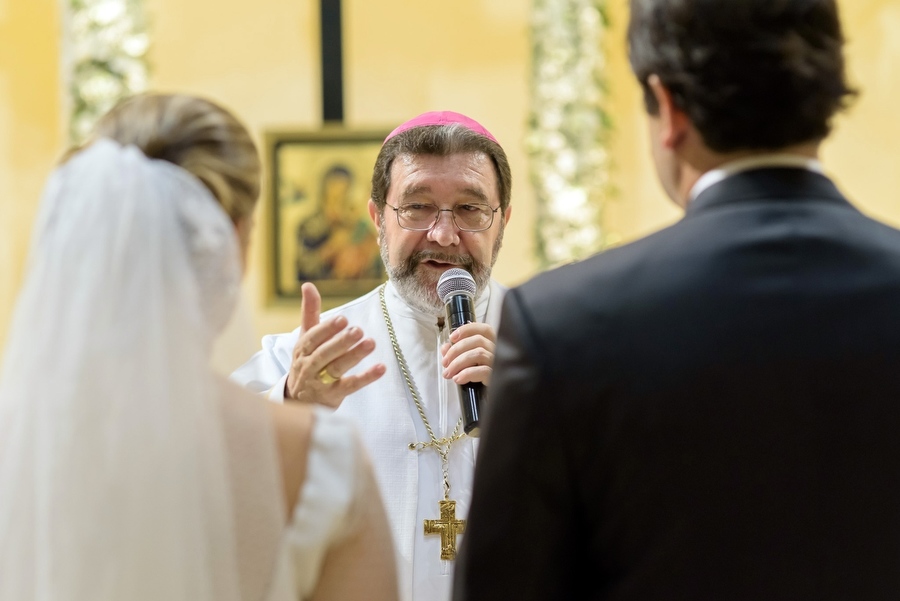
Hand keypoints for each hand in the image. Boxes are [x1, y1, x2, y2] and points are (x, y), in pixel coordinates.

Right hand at [285, 282, 385, 406]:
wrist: (297, 401)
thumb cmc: (305, 362)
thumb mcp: (305, 339)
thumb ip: (310, 312)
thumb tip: (308, 284)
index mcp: (301, 350)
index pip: (312, 338)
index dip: (326, 329)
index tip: (342, 319)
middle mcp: (308, 366)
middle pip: (324, 354)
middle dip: (340, 342)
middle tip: (357, 330)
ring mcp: (320, 383)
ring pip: (336, 369)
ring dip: (354, 356)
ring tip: (371, 343)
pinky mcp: (333, 396)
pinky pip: (350, 386)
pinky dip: (365, 378)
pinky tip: (380, 368)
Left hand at [440, 322, 496, 385]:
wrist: (494, 397)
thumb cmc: (480, 376)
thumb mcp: (467, 362)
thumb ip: (456, 352)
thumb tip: (445, 348)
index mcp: (492, 343)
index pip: (484, 329)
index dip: (467, 330)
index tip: (452, 338)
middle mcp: (498, 350)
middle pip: (478, 340)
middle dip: (456, 350)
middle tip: (444, 362)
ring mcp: (499, 363)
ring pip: (479, 353)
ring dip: (458, 363)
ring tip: (448, 373)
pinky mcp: (497, 376)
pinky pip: (483, 370)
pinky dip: (467, 373)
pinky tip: (458, 379)